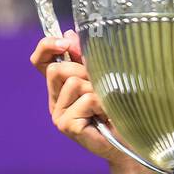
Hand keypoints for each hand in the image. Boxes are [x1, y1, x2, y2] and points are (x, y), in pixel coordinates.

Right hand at [30, 29, 127, 164]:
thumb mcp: (103, 75)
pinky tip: (106, 115)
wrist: (133, 138)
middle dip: (83, 71)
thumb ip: (85, 58)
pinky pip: (86, 99)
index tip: (64, 42)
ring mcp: (59, 114)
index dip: (46, 47)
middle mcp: (55, 100)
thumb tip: (70, 34)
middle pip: (58, 68)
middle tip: (100, 88)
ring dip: (97, 89)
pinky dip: (102, 103)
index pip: (40, 61)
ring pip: (74, 82)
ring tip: (106, 104)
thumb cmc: (121, 106)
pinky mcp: (67, 125)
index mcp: (61, 86)